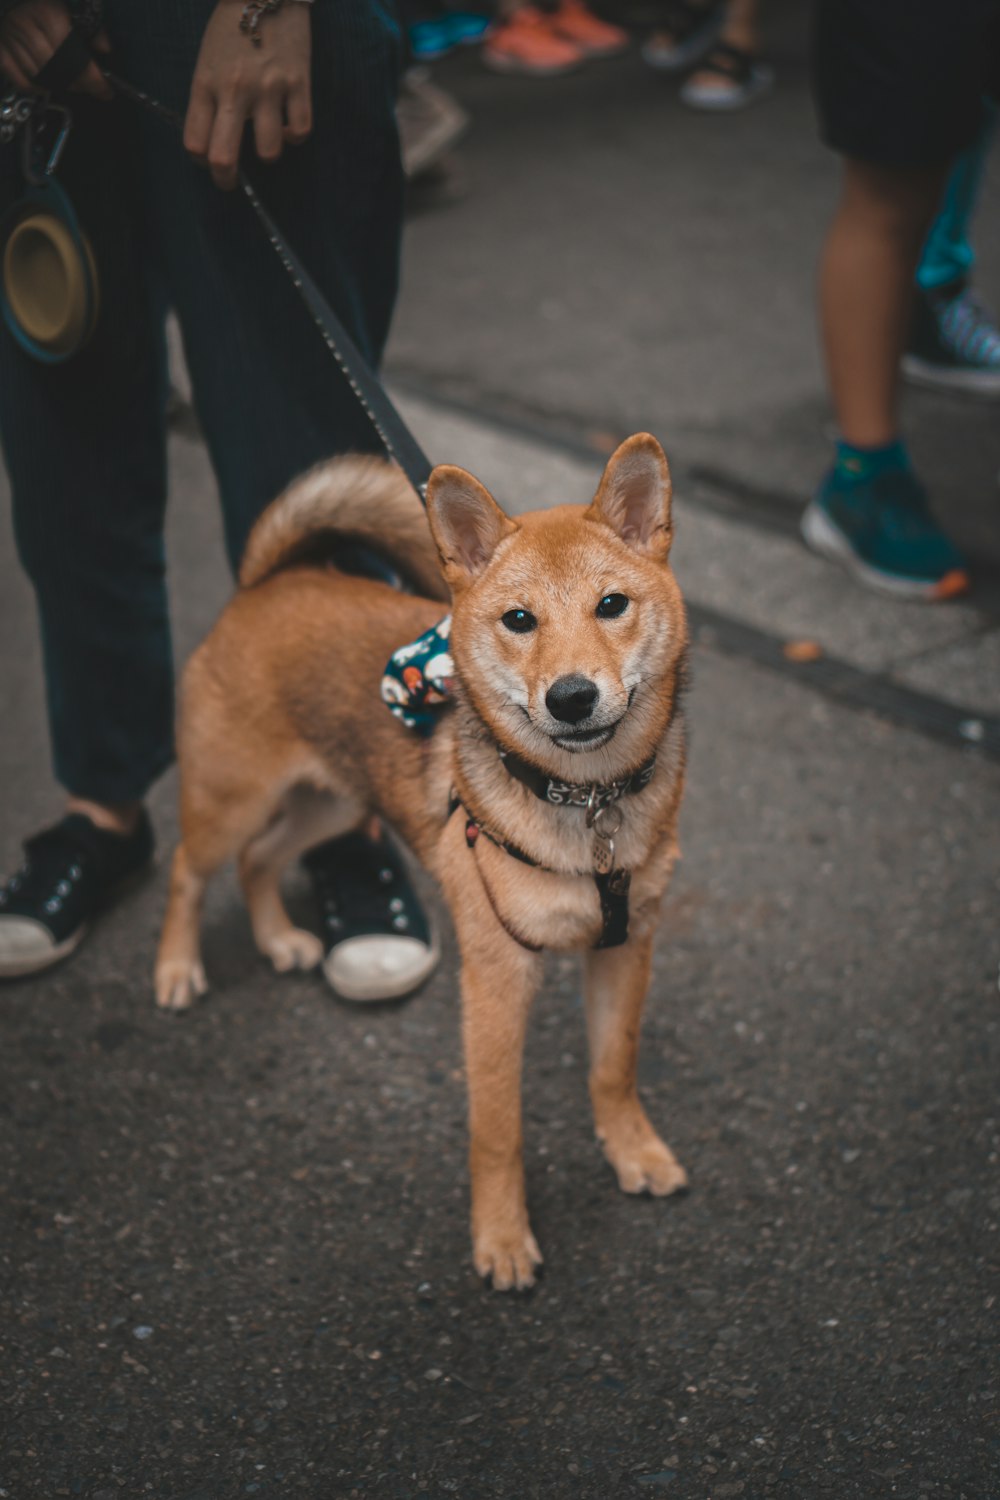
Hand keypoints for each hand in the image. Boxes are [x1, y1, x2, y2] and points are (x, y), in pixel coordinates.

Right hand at [0, 0, 111, 96]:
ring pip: (42, 78)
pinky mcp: (1, 51)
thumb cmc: (43, 1)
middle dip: (79, 85)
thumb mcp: (69, 5)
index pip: (77, 59)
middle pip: (60, 72)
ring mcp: (12, 42)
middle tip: (89, 87)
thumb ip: (90, 26)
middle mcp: (29, 31)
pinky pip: (21, 80)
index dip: (95, 81)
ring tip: (71, 84)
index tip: (107, 91)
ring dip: (60, 86)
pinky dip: (36, 87)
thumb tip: (105, 50)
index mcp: (49, 17)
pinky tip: (46, 85)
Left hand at [184, 0, 312, 190]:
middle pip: (224, 157)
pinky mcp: (298, 84)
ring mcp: (268, 89)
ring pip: (269, 152)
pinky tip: (289, 124)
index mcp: (205, 83)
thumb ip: (208, 97)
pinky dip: (295, 135)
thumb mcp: (207, 59)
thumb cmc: (232, 27)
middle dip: (226, 180)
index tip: (209, 159)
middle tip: (231, 181)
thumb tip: (216, 137)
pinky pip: (300, 131)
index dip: (201, 160)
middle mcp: (234, 91)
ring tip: (267, 138)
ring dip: (267, 152)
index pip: (194, 143)